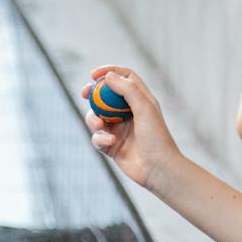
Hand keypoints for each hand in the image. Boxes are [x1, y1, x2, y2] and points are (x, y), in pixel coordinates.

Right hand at [82, 66, 176, 191]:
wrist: (158, 169)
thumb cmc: (157, 137)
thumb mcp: (144, 108)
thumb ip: (127, 90)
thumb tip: (108, 76)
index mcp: (140, 100)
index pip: (123, 78)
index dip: (108, 72)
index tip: (93, 75)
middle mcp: (128, 112)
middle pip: (105, 96)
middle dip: (92, 94)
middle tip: (84, 93)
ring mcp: (119, 129)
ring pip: (96, 117)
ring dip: (93, 119)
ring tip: (100, 126)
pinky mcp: (111, 145)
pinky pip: (97, 137)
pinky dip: (100, 138)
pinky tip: (110, 143)